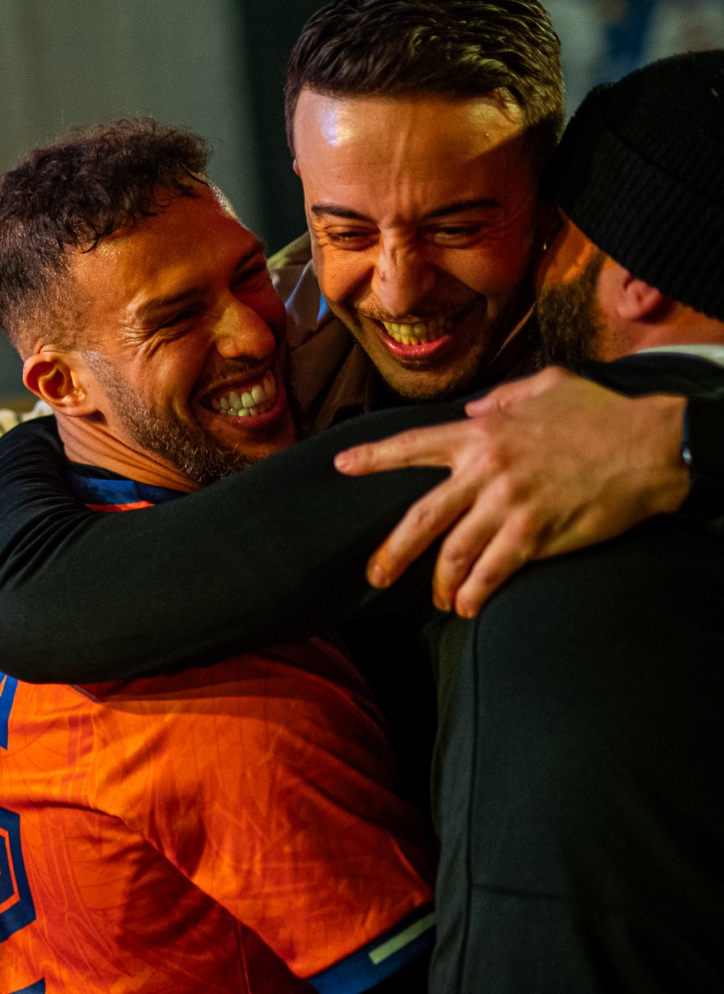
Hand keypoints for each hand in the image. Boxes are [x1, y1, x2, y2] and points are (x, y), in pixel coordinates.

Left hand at [334, 366, 689, 616]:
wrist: (651, 445)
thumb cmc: (602, 413)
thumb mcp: (547, 386)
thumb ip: (503, 397)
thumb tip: (474, 407)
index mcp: (481, 432)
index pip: (413, 446)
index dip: (373, 458)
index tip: (343, 467)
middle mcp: (485, 471)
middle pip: (420, 519)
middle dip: (392, 553)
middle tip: (373, 577)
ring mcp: (508, 505)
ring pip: (453, 554)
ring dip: (441, 584)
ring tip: (440, 600)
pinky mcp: (536, 534)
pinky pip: (492, 572)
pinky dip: (476, 594)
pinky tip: (470, 607)